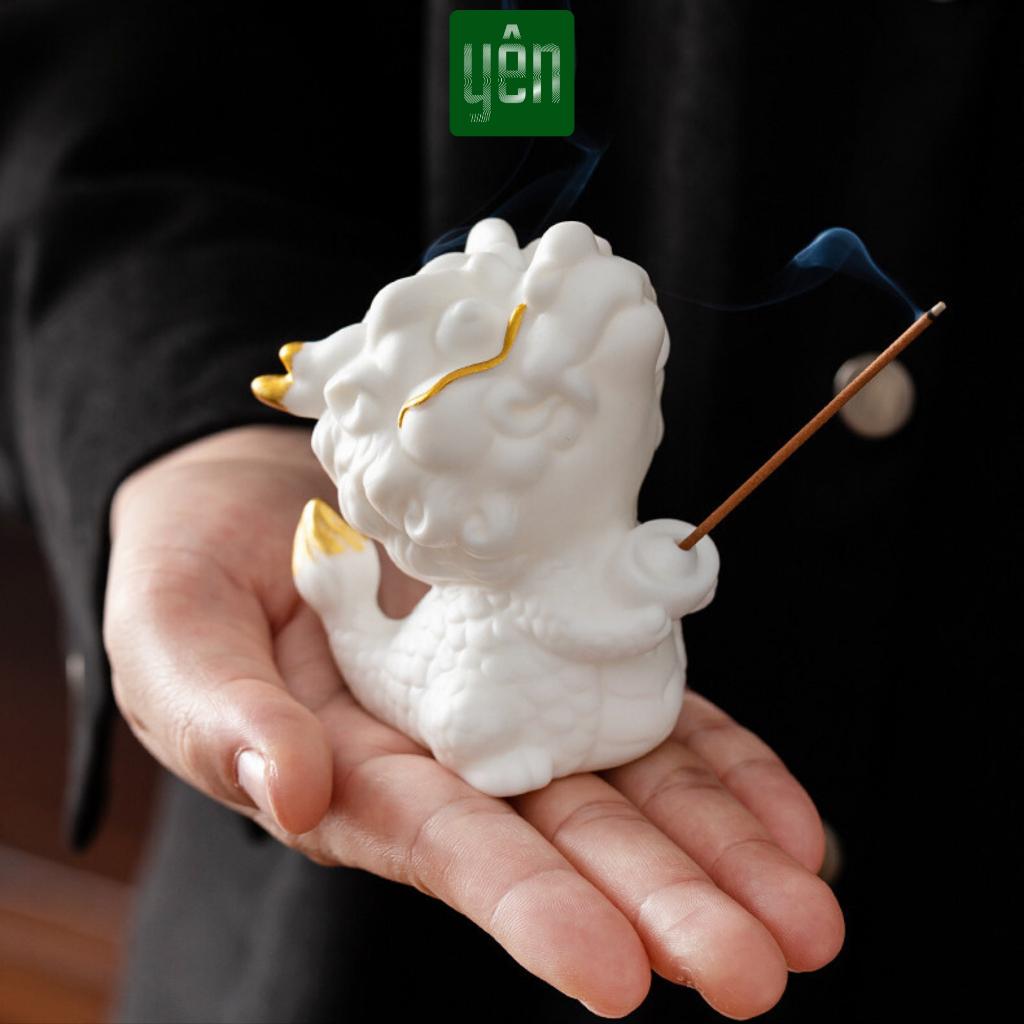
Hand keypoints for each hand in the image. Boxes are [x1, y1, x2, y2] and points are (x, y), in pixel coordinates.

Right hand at [104, 424, 843, 1019]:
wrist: (263, 495)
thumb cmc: (194, 571)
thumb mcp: (174, 634)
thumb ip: (213, 714)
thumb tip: (283, 787)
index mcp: (354, 776)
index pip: (450, 850)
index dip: (527, 906)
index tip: (612, 970)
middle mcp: (452, 760)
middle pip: (567, 837)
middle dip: (664, 903)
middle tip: (762, 966)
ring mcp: (516, 704)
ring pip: (631, 785)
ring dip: (720, 845)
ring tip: (808, 906)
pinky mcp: (559, 645)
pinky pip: (653, 711)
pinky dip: (721, 761)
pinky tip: (786, 815)